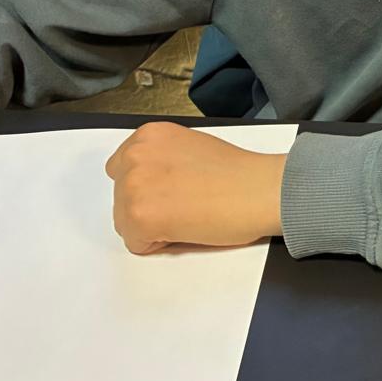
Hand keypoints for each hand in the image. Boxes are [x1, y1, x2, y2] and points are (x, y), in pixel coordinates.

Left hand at [104, 123, 283, 254]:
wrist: (261, 190)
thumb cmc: (239, 174)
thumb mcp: (190, 146)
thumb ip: (163, 159)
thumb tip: (153, 184)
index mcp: (148, 135)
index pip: (121, 169)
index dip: (147, 186)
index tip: (171, 191)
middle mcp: (134, 156)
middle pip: (121, 197)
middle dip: (148, 207)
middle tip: (186, 205)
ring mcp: (133, 186)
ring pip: (125, 222)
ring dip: (152, 226)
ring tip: (189, 215)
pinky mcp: (139, 216)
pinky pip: (137, 244)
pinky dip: (159, 245)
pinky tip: (188, 228)